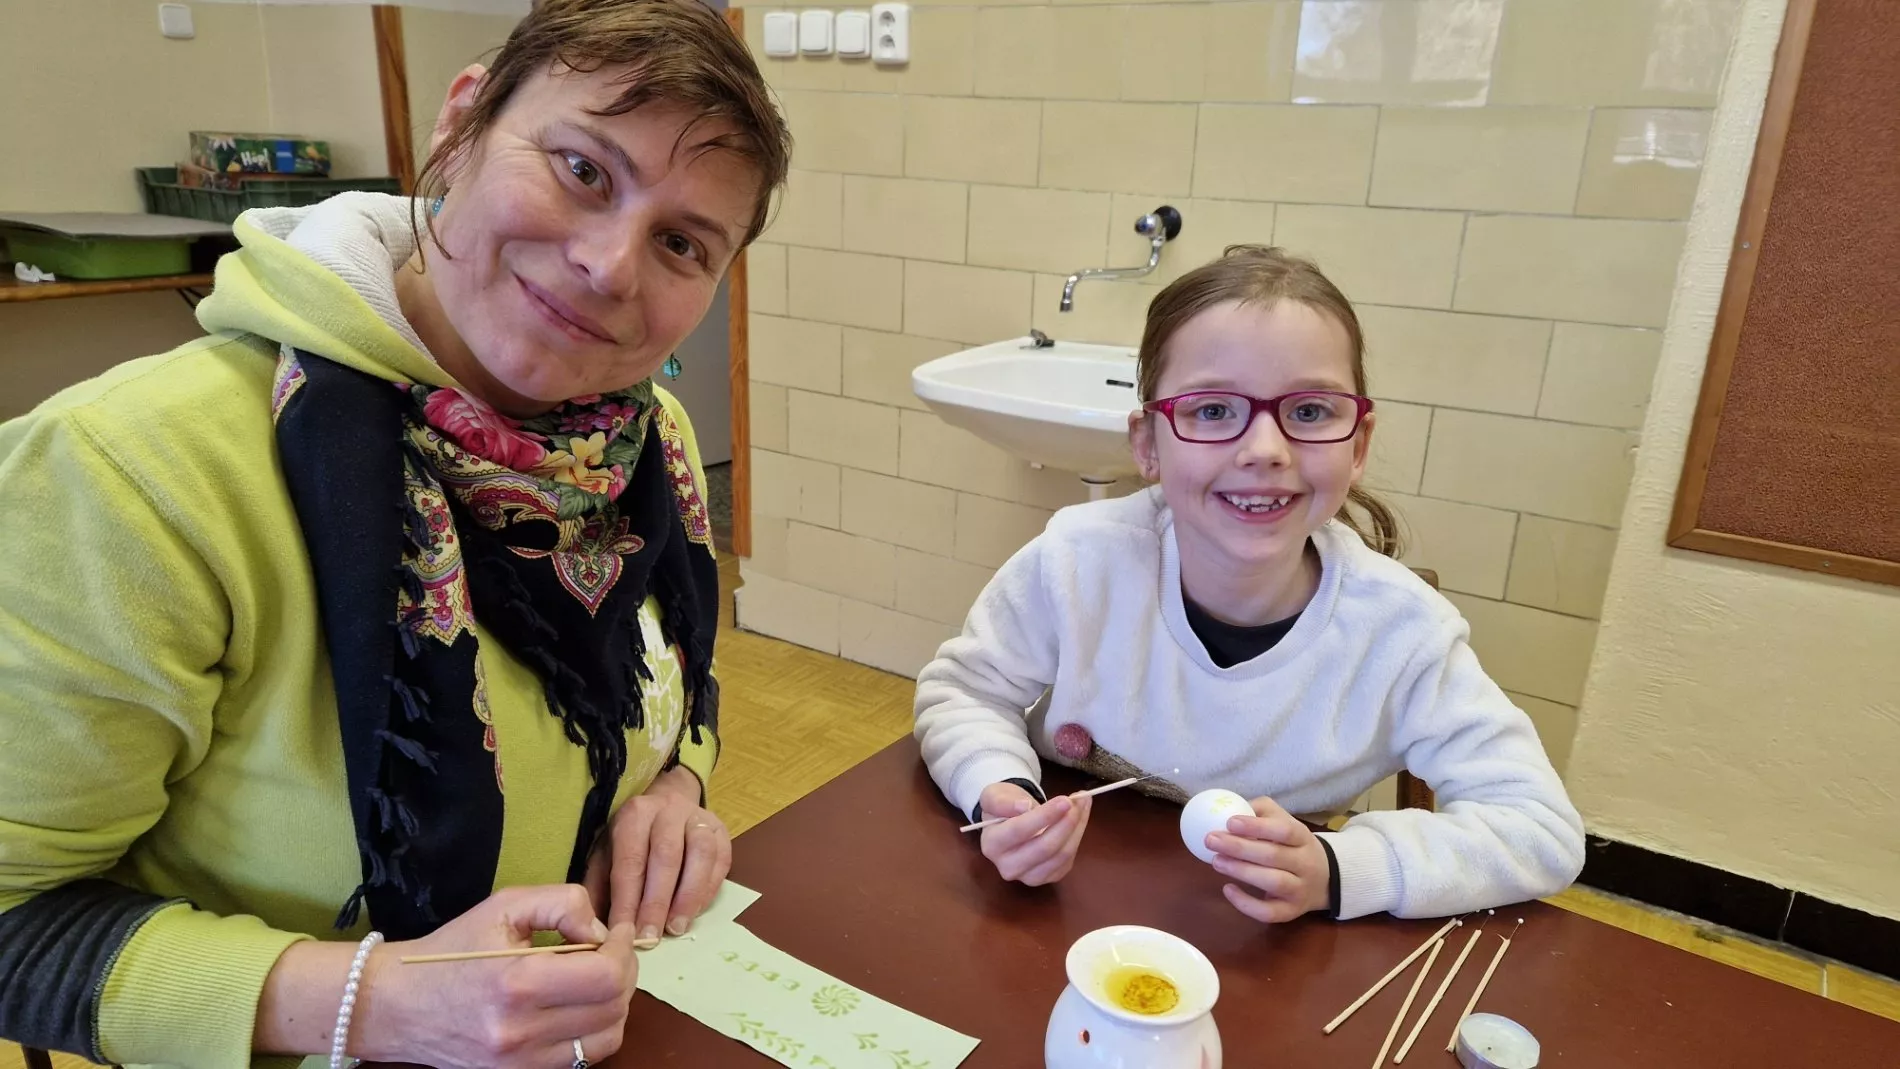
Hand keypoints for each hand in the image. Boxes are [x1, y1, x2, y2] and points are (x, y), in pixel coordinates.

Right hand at [351, 884, 639, 1067]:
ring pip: (607, 1038)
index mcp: (516, 983)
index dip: (623, 951)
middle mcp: (521, 1032)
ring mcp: (520, 1063)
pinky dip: (593, 1031)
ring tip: (595, 980)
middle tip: (608, 953)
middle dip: (623, 973)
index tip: (615, 934)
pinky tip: (577, 1008)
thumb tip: (601, 933)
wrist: (397, 1005)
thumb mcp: (504, 906)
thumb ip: (563, 904)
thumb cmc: (451, 950)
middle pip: (613, 1008)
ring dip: (614, 1005)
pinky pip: (582, 1059)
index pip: (606, 976)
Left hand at [583, 764, 730, 946]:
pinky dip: (709, 890)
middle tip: (652, 937)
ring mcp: (699, 818)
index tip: (624, 933)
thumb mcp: (606, 854)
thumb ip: (600, 888)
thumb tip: (598, 929)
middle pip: (667, 856)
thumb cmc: (631, 838)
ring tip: (677, 927)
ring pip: (701, 855)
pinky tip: (696, 912)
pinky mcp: (721, 830)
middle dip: (658, 902)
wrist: (667, 804)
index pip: (630, 861)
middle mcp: (668, 811)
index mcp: (635, 815)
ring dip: (689, 896)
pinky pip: (721, 860)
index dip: (627, 900)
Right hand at [977, 781, 1090, 886]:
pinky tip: (1080, 817)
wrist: (1009, 823)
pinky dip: (1078, 836)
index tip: (1065, 800)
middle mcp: (1008, 866)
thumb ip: (1003, 801)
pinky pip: (1069, 860)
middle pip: (1044, 848)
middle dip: (1066, 822)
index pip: (1019, 831)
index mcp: (992, 845)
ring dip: (1077, 828)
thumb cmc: (1003, 808)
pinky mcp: (1048, 877)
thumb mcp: (994, 795)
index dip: (1045, 816)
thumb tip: (1024, 807)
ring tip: (1082, 803)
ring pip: (1061, 855)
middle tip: (1079, 800)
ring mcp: (1029, 876)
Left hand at [1204, 795, 1331, 922]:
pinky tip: (1227, 889)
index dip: (1257, 827)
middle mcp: (1305, 864)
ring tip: (1216, 861)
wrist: (1325, 879)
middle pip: (1274, 856)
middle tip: (1211, 840)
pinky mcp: (1291, 912)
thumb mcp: (1285, 823)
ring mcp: (1300, 890)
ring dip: (1242, 871)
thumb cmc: (1294, 846)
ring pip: (1273, 882)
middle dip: (1240, 848)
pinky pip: (1269, 912)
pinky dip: (1246, 904)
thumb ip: (1261, 811)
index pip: (1284, 830)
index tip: (1230, 822)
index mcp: (1303, 838)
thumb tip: (1230, 806)